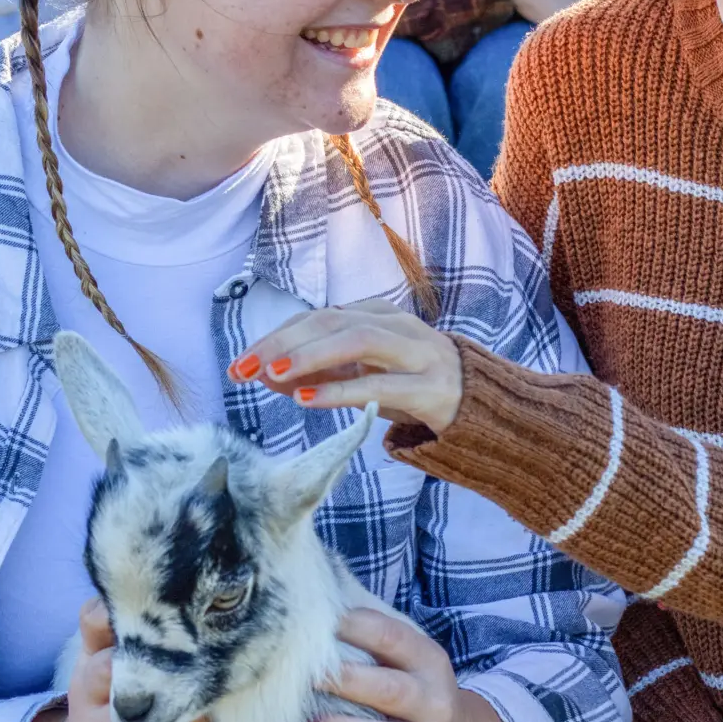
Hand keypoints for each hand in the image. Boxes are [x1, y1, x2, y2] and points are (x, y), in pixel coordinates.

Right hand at [15, 602, 193, 721]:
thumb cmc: (109, 704)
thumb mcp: (109, 666)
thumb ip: (139, 635)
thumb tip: (191, 598)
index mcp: (91, 658)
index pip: (93, 620)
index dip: (116, 609)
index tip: (160, 601)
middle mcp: (88, 692)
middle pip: (106, 668)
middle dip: (148, 663)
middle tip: (193, 656)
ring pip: (133, 717)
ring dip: (177, 709)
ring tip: (205, 705)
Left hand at [233, 300, 462, 431]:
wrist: (482, 406)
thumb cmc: (414, 386)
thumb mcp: (363, 376)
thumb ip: (320, 372)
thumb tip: (265, 374)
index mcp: (377, 315)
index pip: (317, 318)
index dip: (275, 336)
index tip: (240, 361)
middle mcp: (396, 326)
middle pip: (331, 322)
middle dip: (283, 344)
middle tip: (244, 368)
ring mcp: (416, 353)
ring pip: (357, 341)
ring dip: (310, 356)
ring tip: (272, 374)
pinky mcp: (429, 387)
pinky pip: (379, 385)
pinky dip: (339, 390)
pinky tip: (306, 398)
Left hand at [309, 604, 525, 721]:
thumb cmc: (419, 698)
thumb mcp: (414, 664)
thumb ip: (378, 642)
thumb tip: (316, 609)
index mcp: (430, 665)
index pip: (394, 639)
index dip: (357, 628)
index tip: (319, 624)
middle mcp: (435, 706)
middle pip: (391, 691)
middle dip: (347, 682)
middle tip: (306, 678)